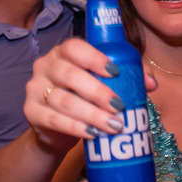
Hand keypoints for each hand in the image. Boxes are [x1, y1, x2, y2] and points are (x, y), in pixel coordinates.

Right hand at [25, 38, 154, 150]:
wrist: (57, 128)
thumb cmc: (85, 97)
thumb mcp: (105, 83)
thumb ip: (129, 76)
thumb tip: (151, 83)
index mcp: (63, 53)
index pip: (74, 47)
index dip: (94, 58)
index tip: (116, 72)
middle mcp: (45, 66)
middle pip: (69, 75)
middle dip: (97, 91)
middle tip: (120, 106)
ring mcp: (34, 89)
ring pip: (63, 100)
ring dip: (91, 114)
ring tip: (114, 125)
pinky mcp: (31, 112)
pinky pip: (53, 119)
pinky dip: (75, 127)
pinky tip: (93, 134)